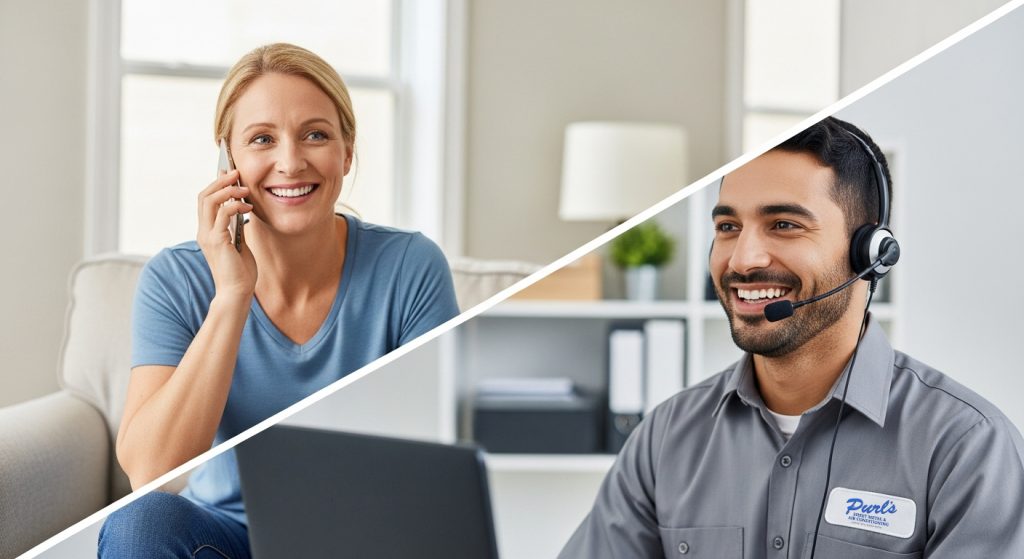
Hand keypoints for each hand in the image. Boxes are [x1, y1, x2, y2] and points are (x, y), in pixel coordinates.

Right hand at [197, 169, 257, 299]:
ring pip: (209, 200)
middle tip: (236, 172)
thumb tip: (242, 209)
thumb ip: (235, 227)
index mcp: (206, 231)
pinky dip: (235, 206)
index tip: (229, 173)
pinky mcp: (217, 241)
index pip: (205, 200)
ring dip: (227, 190)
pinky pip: (223, 214)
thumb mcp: (238, 243)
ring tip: (244, 188)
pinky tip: (248, 208)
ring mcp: (208, 236)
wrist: (237, 292)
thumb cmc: (240, 270)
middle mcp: (203, 231)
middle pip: (203, 196)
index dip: (215, 184)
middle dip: (220, 180)